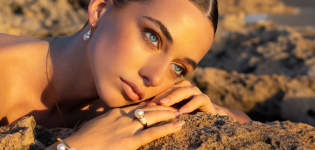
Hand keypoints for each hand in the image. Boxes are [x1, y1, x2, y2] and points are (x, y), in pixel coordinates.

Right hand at [48, 103, 183, 149]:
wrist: (74, 148)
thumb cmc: (82, 141)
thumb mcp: (97, 126)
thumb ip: (109, 122)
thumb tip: (115, 124)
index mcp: (115, 112)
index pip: (139, 104)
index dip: (154, 102)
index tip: (165, 99)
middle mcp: (123, 117)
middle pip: (150, 107)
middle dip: (166, 105)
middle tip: (178, 104)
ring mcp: (127, 128)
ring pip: (154, 116)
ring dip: (171, 114)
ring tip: (183, 112)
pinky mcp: (130, 141)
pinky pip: (153, 132)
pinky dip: (168, 127)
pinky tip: (180, 125)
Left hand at [150, 80, 251, 122]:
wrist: (207, 120)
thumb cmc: (185, 117)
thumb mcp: (171, 112)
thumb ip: (160, 108)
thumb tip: (140, 109)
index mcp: (176, 89)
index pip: (163, 89)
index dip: (153, 97)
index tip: (143, 106)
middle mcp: (186, 88)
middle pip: (172, 87)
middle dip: (161, 95)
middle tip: (151, 103)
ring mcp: (196, 92)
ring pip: (184, 90)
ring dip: (174, 97)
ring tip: (164, 104)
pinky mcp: (205, 99)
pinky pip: (199, 99)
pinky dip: (190, 105)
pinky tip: (183, 111)